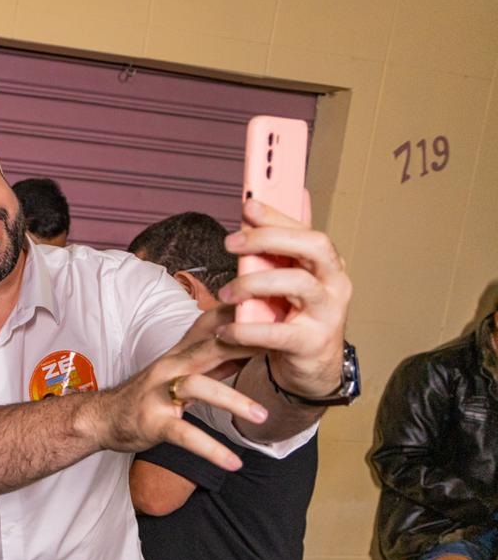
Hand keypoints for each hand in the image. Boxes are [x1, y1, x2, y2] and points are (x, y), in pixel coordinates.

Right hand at [92, 306, 264, 470]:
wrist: (102, 417)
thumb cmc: (148, 394)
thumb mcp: (182, 370)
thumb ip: (216, 358)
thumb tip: (254, 345)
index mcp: (182, 353)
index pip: (215, 324)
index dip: (245, 316)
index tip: (279, 314)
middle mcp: (171, 366)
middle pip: (212, 347)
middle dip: (247, 345)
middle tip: (284, 351)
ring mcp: (159, 392)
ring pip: (198, 387)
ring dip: (232, 400)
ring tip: (261, 417)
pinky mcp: (152, 421)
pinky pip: (184, 434)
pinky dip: (210, 450)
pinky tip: (232, 464)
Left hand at [217, 195, 351, 398]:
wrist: (311, 366)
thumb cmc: (296, 315)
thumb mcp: (291, 275)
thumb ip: (287, 241)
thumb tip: (296, 193)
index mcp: (327, 264)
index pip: (307, 230)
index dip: (278, 216)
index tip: (248, 205)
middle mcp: (335, 284)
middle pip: (313, 247)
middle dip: (270, 239)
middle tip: (231, 242)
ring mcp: (328, 313)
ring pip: (297, 284)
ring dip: (253, 283)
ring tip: (225, 292)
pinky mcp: (312, 343)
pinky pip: (277, 332)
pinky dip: (246, 330)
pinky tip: (226, 330)